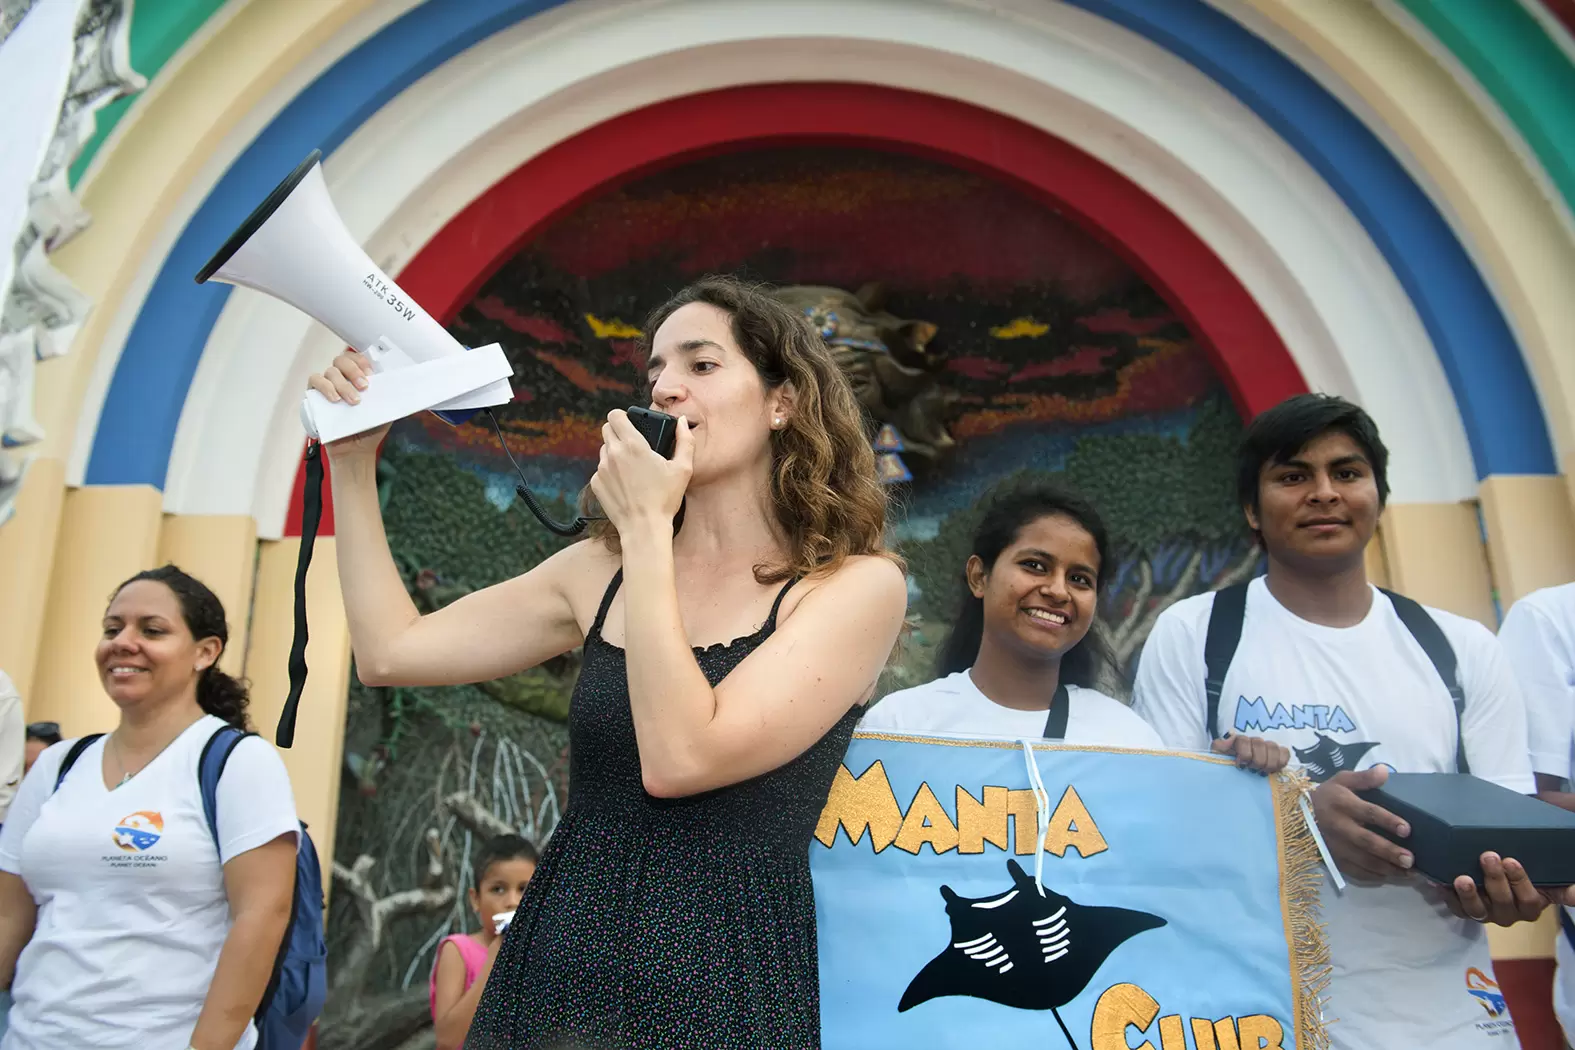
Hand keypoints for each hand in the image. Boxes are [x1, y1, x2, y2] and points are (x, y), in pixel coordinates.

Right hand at [305, 350, 390, 459]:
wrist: (356, 451)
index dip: (362, 362)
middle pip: (342, 360)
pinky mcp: (315, 397)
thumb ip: (388, 395)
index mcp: (358, 379)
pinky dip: (325, 387)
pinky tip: (335, 399)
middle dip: (354, 371)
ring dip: (343, 384)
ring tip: (353, 401)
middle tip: (364, 387)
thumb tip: (397, 383)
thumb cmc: (369, 429)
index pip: (357, 358)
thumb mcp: (385, 410)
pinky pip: (315, 381)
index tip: (371, 374)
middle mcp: (342, 379)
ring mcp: (328, 387)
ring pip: (330, 372)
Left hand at [588, 410, 693, 534]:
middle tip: (633, 445)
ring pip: (603, 449)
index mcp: (633, 445)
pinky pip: (600, 469)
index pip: (615, 415)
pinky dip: (610, 472)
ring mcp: (601, 469)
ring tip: (631, 468)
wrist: (644, 528)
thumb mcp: (683, 469)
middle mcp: (613, 453)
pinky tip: (625, 484)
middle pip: (606, 429)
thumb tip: (681, 421)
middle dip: (618, 432)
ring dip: (614, 452)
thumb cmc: (665, 499)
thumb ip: (685, 440)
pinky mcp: (596, 483)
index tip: (631, 423)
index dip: (622, 416)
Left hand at [1212, 733, 1289, 774]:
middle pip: (1260, 743)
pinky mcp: (1278, 755)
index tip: (1240, 766)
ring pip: (1273, 747)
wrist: (1233, 779)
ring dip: (1269, 762)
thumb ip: (1220, 746)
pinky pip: (1285, 753)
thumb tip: (1231, 734)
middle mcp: (1252, 742)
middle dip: (1257, 760)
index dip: (1244, 753)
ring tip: (1262, 773)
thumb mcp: (1217, 758)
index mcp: (1237, 742)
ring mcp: (1266, 747)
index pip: (1244, 740)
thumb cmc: (1225, 769)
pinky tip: (1273, 771)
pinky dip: (1281, 762)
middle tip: (1252, 771)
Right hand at [1309, 765, 1413, 879]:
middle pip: (1366, 841)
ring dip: (1386, 868)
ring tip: (1408, 872)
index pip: (1368, 812)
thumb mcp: (1341, 780)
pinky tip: (1391, 876)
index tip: (1407, 829)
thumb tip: (1385, 771)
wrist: (1295, 815)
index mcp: (1342, 804)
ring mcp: (1334, 846)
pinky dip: (1374, 876)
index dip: (1388, 821)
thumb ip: (1363, 778)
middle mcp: (1338, 826)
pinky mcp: (1333, 859)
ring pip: (1362, 860)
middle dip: (1389, 851)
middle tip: (1410, 858)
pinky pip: (1355, 871)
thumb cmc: (1326, 796)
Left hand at [1441, 853, 1574, 924]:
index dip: (1520, 882)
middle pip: (1502, 903)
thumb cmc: (1529, 875)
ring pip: (1477, 910)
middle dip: (1495, 880)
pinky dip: (1447, 896)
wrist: (1504, 873)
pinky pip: (1455, 907)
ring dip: (1469, 894)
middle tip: (1488, 856)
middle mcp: (1507, 915)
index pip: (1528, 900)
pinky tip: (1439, 883)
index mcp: (1530, 908)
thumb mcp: (1549, 880)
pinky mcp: (1465, 909)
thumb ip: (1563, 887)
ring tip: (1462, 878)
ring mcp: (1485, 913)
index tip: (1511, 860)